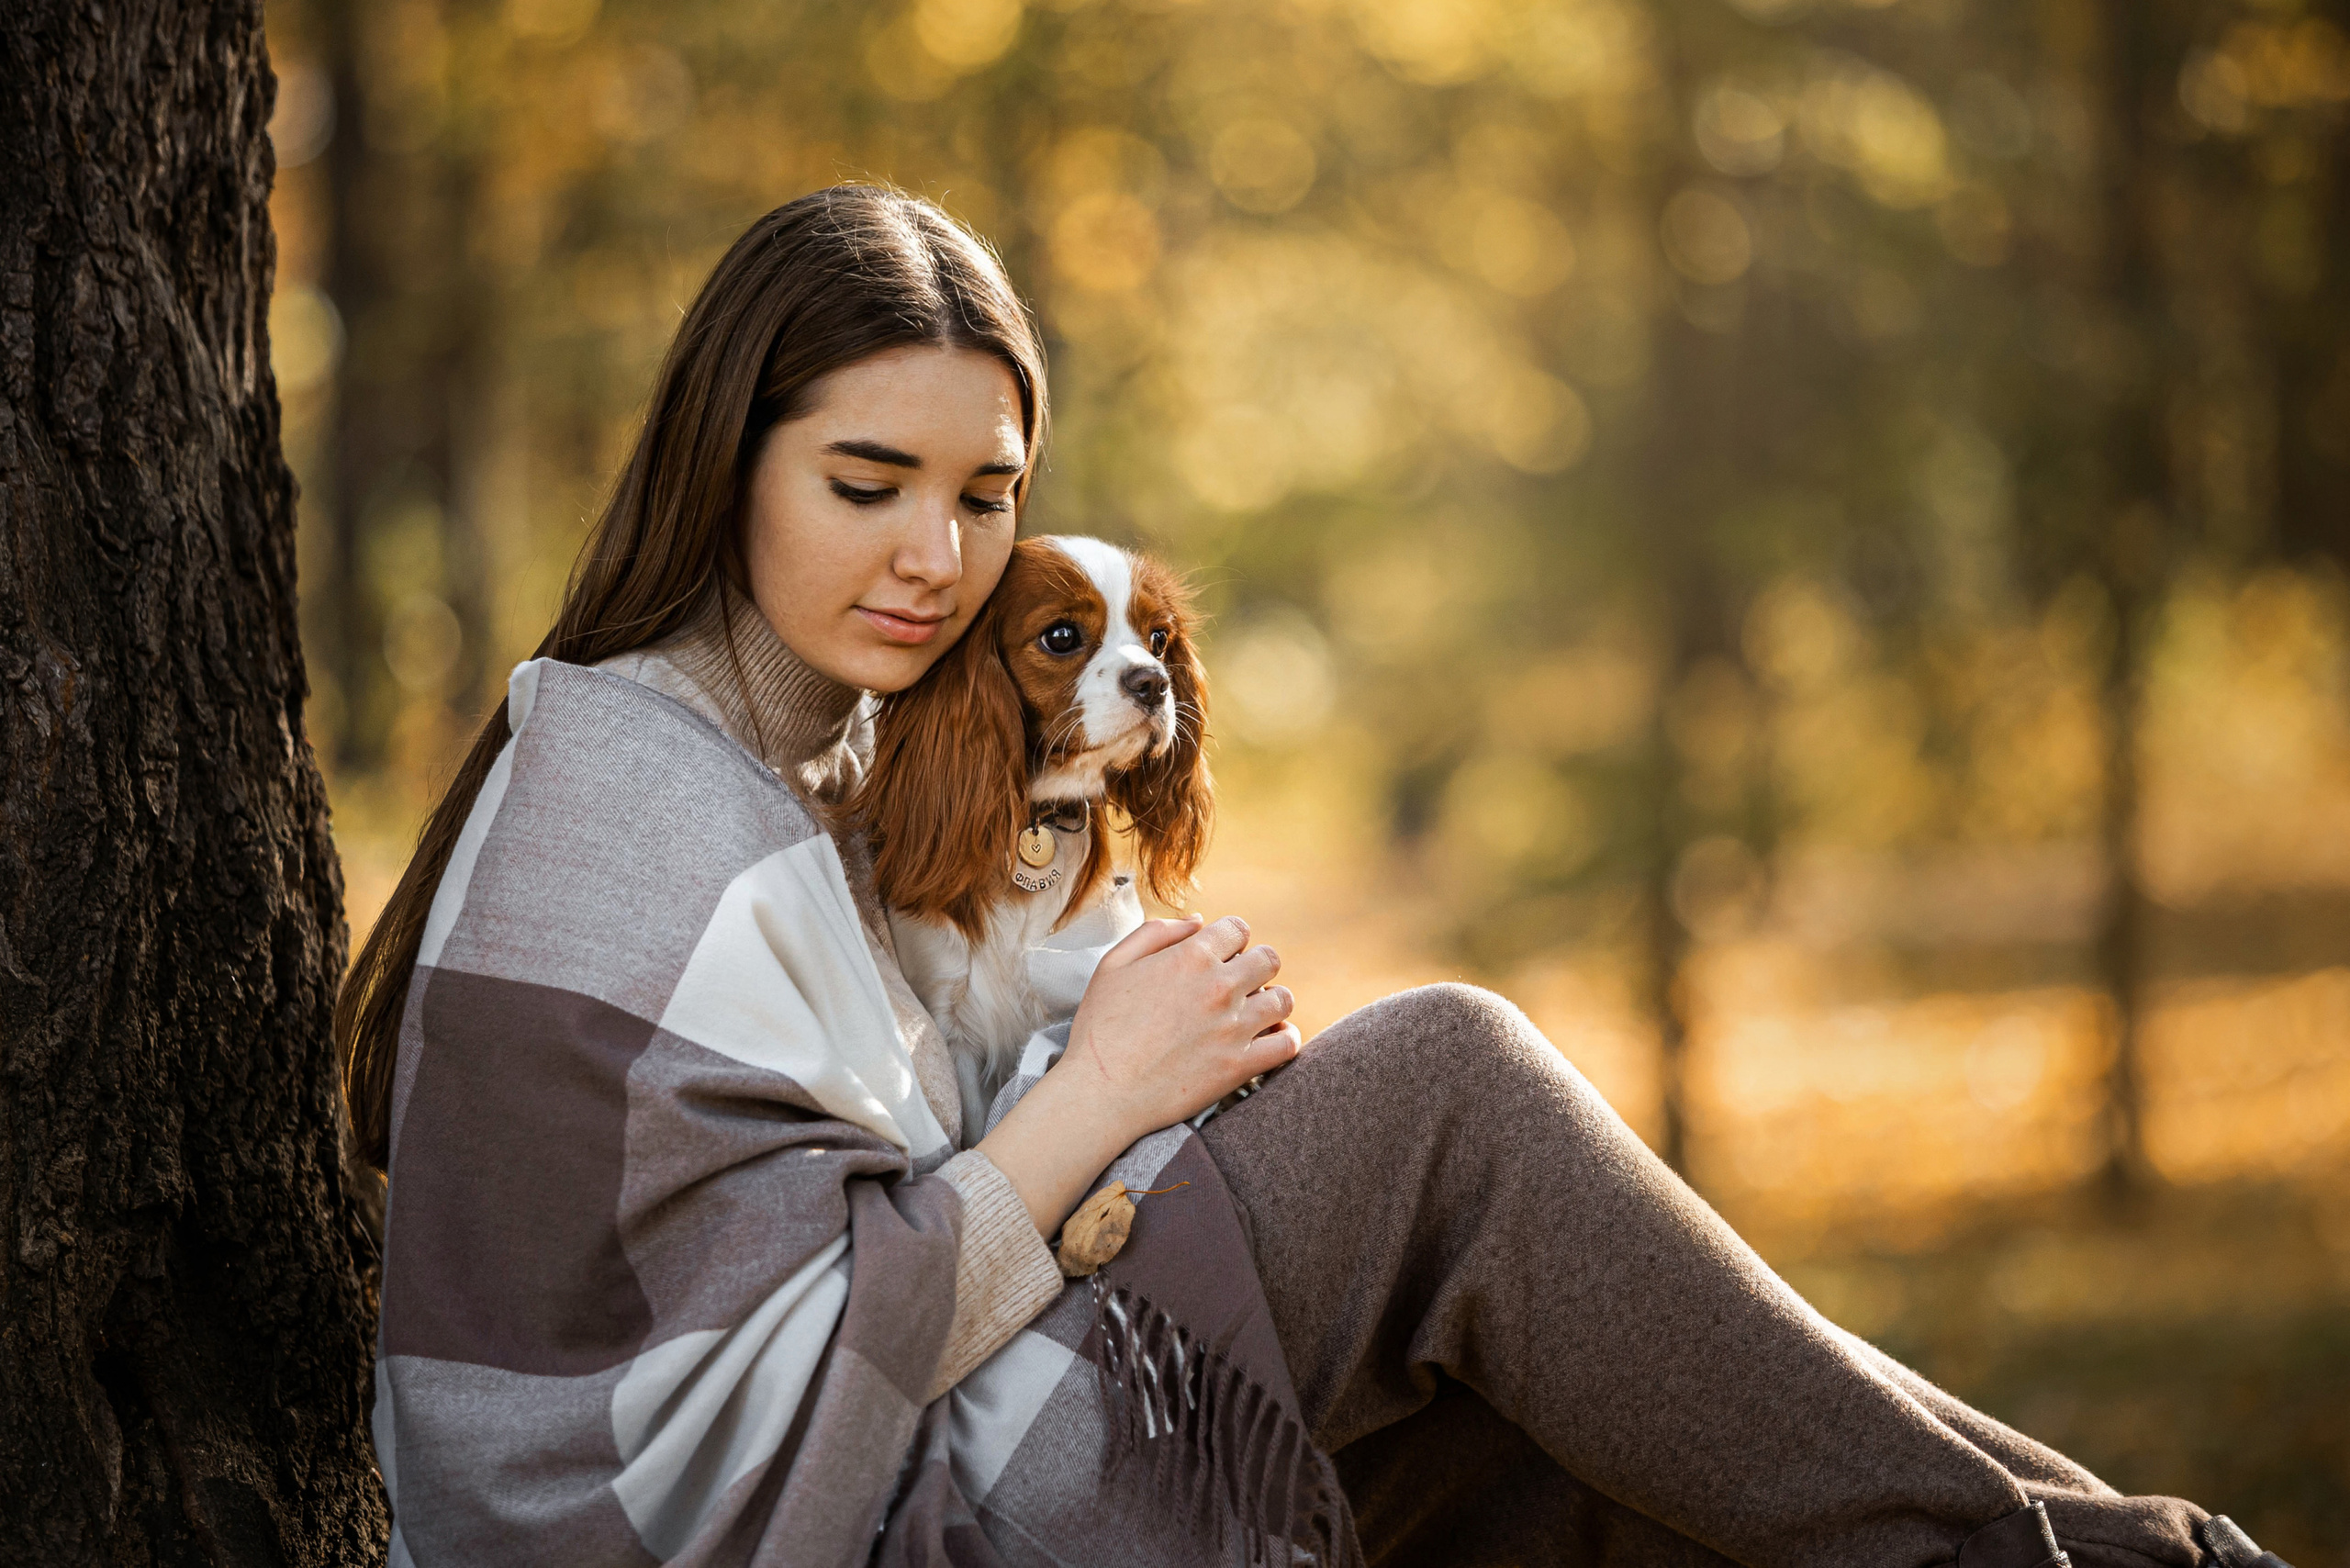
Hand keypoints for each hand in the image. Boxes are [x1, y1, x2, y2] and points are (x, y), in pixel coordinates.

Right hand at [1063, 913, 1299, 1142]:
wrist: (1101, 1091)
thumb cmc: (1100, 1027)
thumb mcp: (1114, 963)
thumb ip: (1157, 932)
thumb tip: (1198, 922)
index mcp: (1191, 957)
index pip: (1238, 929)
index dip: (1229, 940)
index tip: (1220, 956)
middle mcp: (1220, 987)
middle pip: (1268, 959)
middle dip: (1255, 966)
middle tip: (1238, 984)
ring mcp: (1234, 1027)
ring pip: (1283, 999)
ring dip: (1271, 1000)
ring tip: (1253, 1012)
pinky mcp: (1240, 1066)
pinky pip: (1287, 1044)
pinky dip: (1284, 1038)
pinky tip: (1267, 1038)